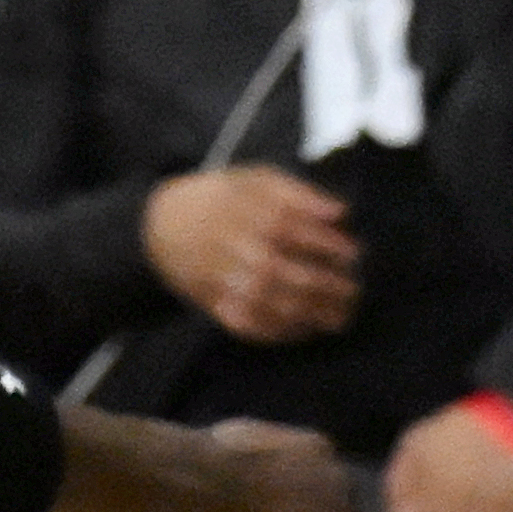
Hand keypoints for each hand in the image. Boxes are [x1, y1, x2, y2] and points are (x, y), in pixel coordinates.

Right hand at [144, 165, 361, 342]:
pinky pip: (248, 324)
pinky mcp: (211, 302)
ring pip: (268, 302)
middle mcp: (230, 245)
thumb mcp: (252, 179)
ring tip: (340, 316)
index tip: (354, 253)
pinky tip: (306, 329)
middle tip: (354, 291)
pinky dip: (280, 331)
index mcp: (240, 210)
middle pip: (282, 271)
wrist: (158, 226)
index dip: (326, 243)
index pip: (290, 228)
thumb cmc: (219, 200)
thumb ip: (297, 192)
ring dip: (310, 313)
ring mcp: (219, 277)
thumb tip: (340, 212)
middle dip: (325, 285)